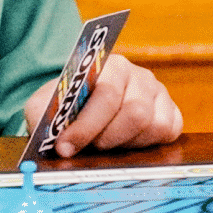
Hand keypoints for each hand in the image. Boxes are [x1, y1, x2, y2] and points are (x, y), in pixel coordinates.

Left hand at [24, 52, 183, 154]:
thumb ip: (41, 114)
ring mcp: (158, 92)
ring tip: (107, 142)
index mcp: (110, 65)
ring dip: (125, 143)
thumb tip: (47, 134)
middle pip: (135, 113)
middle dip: (106, 138)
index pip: (107, 93)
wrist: (87, 102)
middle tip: (90, 147)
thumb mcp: (46, 105)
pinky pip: (169, 131)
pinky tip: (128, 141)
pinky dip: (148, 143)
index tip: (65, 147)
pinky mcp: (171, 112)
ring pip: (152, 125)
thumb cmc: (69, 104)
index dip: (87, 125)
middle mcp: (138, 74)